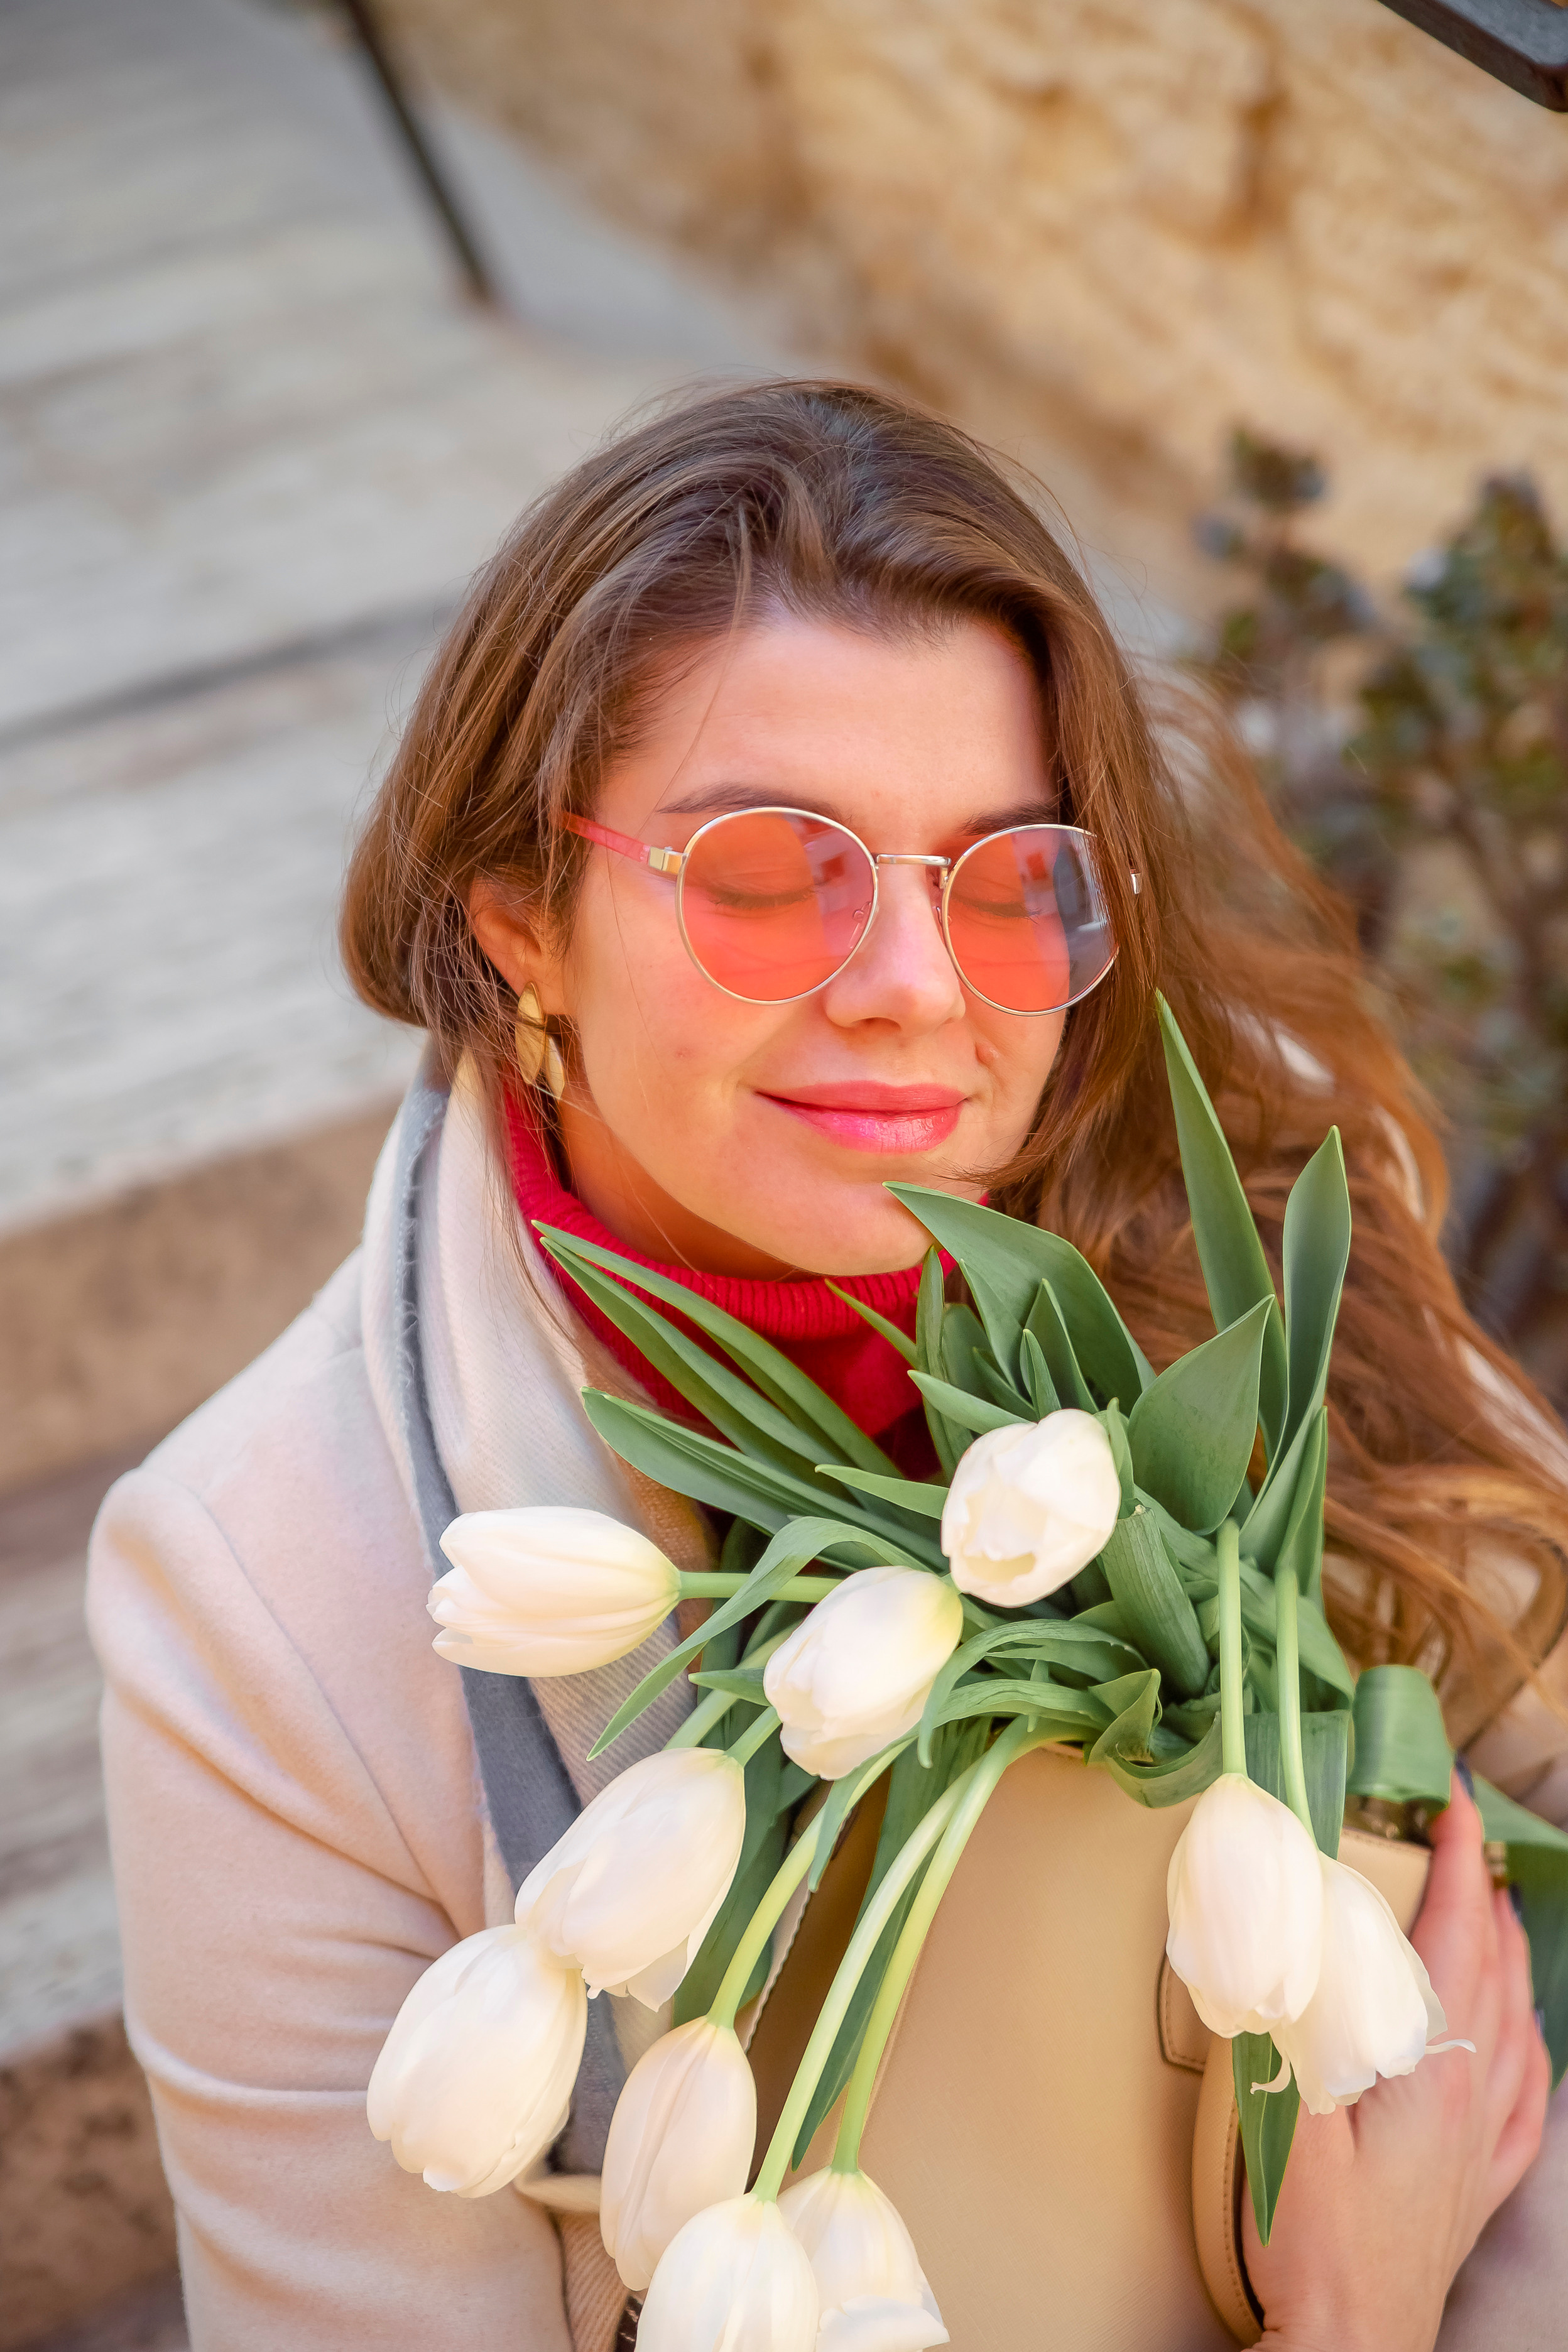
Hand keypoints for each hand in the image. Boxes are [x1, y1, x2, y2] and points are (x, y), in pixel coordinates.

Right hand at [1243, 1773, 1549, 2351]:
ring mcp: (1484, 2143)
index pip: (1457, 1935)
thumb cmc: (1315, 2242)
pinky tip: (1526, 2041)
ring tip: (1497, 1916)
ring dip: (1508, 1959)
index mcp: (1431, 2066)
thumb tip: (1267, 1920)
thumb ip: (1278, 2011)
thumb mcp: (1281, 2111)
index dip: (1458, 1864)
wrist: (1348, 2346)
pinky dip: (1531, 2049)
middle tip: (1465, 1840)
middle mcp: (1473, 2095)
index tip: (1455, 1806)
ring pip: (1517, 2026)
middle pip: (1492, 1969)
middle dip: (1482, 1894)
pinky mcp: (1478, 2184)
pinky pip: (1527, 2100)